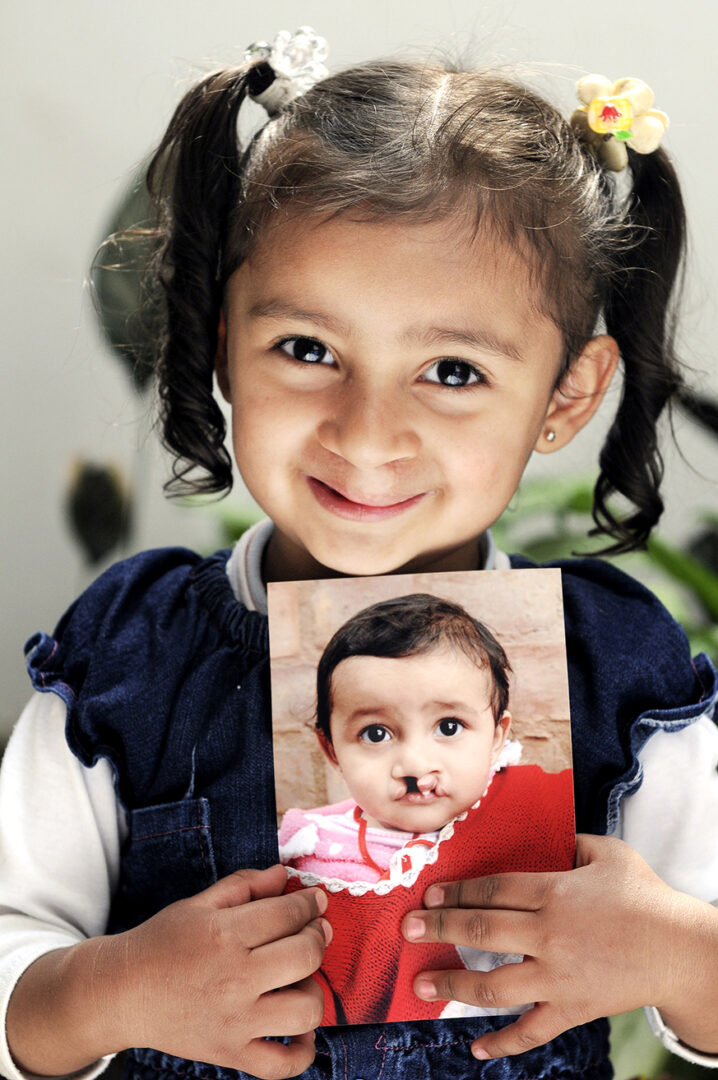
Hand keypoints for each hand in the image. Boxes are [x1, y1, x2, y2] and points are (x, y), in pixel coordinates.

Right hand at [107, 864, 329, 1078]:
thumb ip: (244, 885)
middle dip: (318, 936)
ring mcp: (235, 1022)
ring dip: (313, 988)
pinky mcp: (231, 1054)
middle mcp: (234, 980)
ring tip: (299, 977)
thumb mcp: (199, 904)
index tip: (315, 899)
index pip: (289, 914)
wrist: (122, 993)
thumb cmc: (161, 943)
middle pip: (305, 956)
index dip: (310, 902)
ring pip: (305, 1010)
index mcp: (225, 935)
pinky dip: (303, 1051)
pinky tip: (299, 1027)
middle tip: (313, 930)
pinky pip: (283, 1065)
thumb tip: (283, 874)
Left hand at [401, 835, 693, 1059]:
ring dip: (453, 984)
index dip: (456, 891)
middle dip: (438, 928)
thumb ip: (571, 841)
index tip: (429, 894)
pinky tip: (476, 1049)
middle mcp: (548, 934)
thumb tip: (547, 834)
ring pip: (494, 984)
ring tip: (421, 985)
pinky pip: (531, 1030)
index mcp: (554, 892)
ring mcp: (557, 977)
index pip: (492, 889)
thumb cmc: (645, 896)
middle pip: (482, 929)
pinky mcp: (571, 1009)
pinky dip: (502, 1044)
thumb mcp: (608, 853)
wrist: (680, 950)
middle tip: (407, 931)